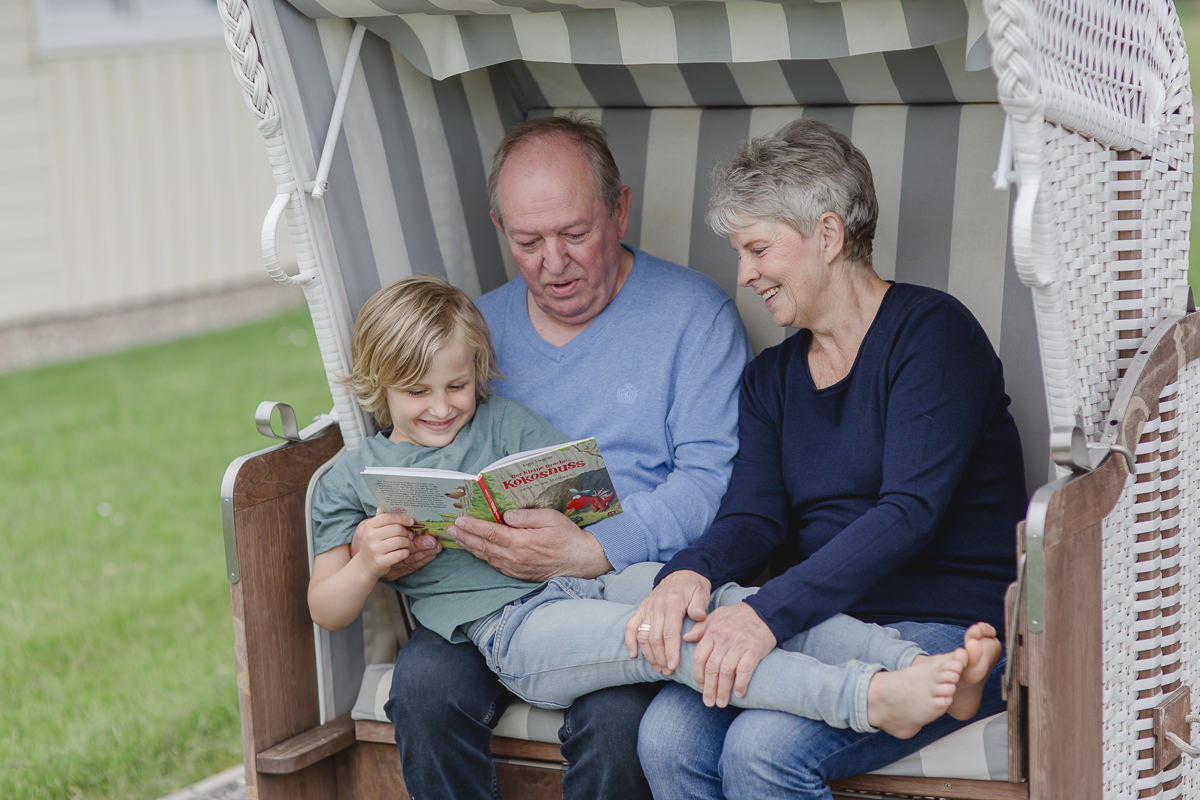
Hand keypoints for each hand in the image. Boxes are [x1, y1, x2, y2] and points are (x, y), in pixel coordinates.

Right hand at [351, 509, 439, 579]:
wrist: (364, 566)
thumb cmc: (374, 545)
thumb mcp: (374, 530)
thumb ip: (382, 518)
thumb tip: (389, 502)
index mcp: (370, 526)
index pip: (388, 517)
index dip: (402, 518)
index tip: (411, 521)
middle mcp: (371, 537)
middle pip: (397, 529)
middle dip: (406, 533)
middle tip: (408, 536)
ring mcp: (375, 550)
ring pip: (401, 541)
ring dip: (407, 543)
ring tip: (405, 545)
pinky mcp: (380, 562)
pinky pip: (401, 554)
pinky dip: (405, 553)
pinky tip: (402, 553)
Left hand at [449, 508, 610, 580]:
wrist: (581, 561)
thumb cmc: (567, 537)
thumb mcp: (549, 517)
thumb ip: (525, 515)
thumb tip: (505, 515)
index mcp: (520, 542)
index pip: (490, 533)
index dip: (472, 526)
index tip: (459, 519)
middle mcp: (514, 558)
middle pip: (483, 546)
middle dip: (465, 537)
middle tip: (451, 529)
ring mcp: (515, 569)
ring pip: (486, 557)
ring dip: (470, 547)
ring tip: (458, 539)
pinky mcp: (518, 574)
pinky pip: (495, 565)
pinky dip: (483, 557)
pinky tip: (478, 551)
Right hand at [624, 570, 710, 674]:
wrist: (681, 573)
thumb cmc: (693, 586)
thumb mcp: (701, 593)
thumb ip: (700, 606)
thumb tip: (698, 617)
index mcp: (673, 604)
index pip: (670, 632)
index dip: (671, 651)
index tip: (673, 666)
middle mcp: (657, 606)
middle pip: (655, 638)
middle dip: (661, 657)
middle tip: (668, 671)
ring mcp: (647, 608)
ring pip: (643, 635)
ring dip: (649, 654)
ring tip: (658, 667)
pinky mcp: (641, 609)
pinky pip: (630, 626)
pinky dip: (630, 641)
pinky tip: (633, 655)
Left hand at [686, 602, 776, 707]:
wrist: (764, 611)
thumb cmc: (738, 615)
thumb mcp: (716, 616)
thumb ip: (700, 628)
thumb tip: (686, 638)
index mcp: (712, 632)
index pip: (700, 657)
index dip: (698, 675)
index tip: (700, 687)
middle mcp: (724, 639)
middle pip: (712, 668)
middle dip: (709, 688)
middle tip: (708, 702)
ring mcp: (739, 645)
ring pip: (726, 671)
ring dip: (723, 690)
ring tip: (721, 703)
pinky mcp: (754, 650)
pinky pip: (745, 669)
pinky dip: (740, 683)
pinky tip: (739, 693)